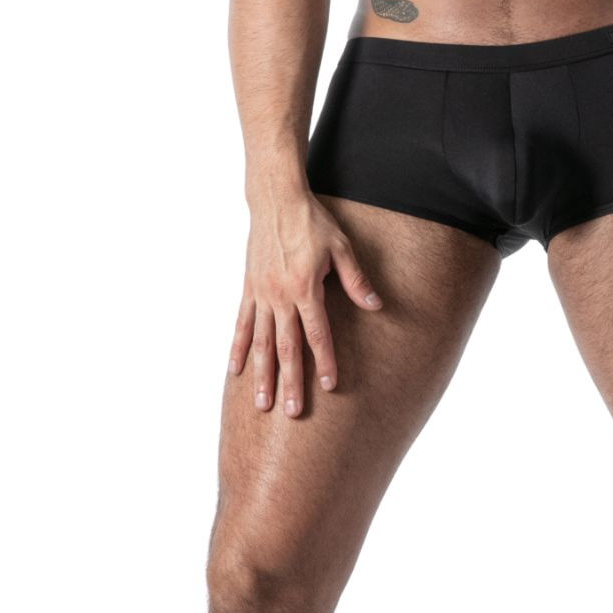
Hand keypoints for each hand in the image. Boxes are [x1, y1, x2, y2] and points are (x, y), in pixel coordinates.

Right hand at [228, 188, 383, 415]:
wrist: (276, 200)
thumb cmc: (313, 222)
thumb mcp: (341, 247)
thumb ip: (356, 279)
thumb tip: (376, 305)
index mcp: (306, 288)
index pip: (317, 333)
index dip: (324, 361)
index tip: (329, 385)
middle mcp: (280, 296)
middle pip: (286, 346)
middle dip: (291, 381)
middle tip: (292, 413)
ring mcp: (261, 294)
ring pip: (260, 342)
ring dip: (262, 374)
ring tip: (262, 403)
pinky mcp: (249, 288)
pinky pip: (242, 323)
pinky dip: (238, 348)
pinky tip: (235, 371)